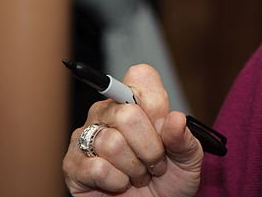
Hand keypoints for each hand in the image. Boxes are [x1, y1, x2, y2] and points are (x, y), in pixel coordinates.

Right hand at [63, 65, 202, 196]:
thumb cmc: (169, 180)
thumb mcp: (188, 159)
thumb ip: (184, 138)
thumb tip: (176, 118)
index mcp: (133, 100)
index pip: (140, 76)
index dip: (157, 105)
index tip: (164, 129)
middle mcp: (105, 112)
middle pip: (127, 113)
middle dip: (150, 147)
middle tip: (155, 163)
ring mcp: (86, 137)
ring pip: (112, 143)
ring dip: (135, 168)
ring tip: (138, 175)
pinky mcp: (73, 165)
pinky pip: (98, 168)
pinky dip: (117, 182)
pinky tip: (120, 184)